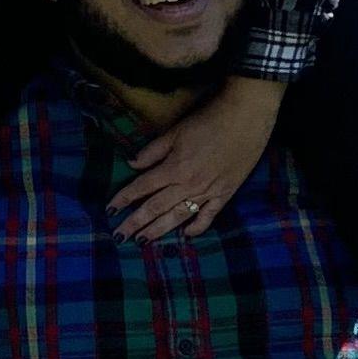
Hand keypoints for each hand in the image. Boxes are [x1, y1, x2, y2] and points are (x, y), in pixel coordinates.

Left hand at [109, 72, 283, 241]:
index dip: (124, 198)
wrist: (246, 117)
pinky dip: (197, 227)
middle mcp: (188, 184)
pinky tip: (186, 235)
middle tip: (120, 236)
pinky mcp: (225, 194)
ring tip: (143, 241)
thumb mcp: (176, 131)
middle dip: (135, 222)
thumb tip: (132, 164)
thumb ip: (153, 150)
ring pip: (178, 216)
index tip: (110, 210)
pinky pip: (208, 216)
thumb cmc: (209, 119)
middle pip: (155, 207)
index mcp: (174, 167)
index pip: (142, 187)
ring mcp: (207, 192)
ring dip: (159, 230)